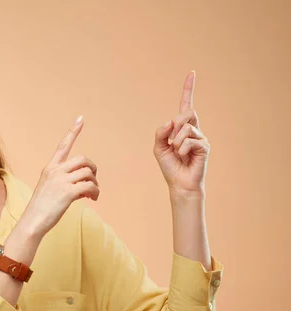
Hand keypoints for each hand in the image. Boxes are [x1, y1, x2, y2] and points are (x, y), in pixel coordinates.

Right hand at [21, 116, 99, 237]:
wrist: (32, 222)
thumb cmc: (40, 209)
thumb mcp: (48, 189)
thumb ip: (63, 182)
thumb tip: (83, 186)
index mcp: (50, 168)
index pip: (63, 146)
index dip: (73, 131)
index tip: (80, 119)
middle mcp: (55, 171)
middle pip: (83, 159)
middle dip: (93, 169)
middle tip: (93, 182)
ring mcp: (61, 181)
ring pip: (89, 173)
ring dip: (95, 183)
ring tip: (92, 195)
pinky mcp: (68, 192)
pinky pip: (90, 186)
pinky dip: (95, 192)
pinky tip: (92, 199)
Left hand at [153, 71, 209, 196]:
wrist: (179, 183)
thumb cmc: (170, 166)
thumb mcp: (158, 148)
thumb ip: (160, 133)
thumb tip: (170, 121)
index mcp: (181, 128)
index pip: (185, 105)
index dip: (188, 89)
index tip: (192, 73)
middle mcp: (193, 129)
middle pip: (186, 112)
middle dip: (175, 125)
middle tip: (172, 142)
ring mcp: (200, 137)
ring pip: (185, 128)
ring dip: (176, 142)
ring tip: (178, 154)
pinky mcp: (204, 146)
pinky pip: (189, 140)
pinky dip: (181, 149)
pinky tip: (184, 157)